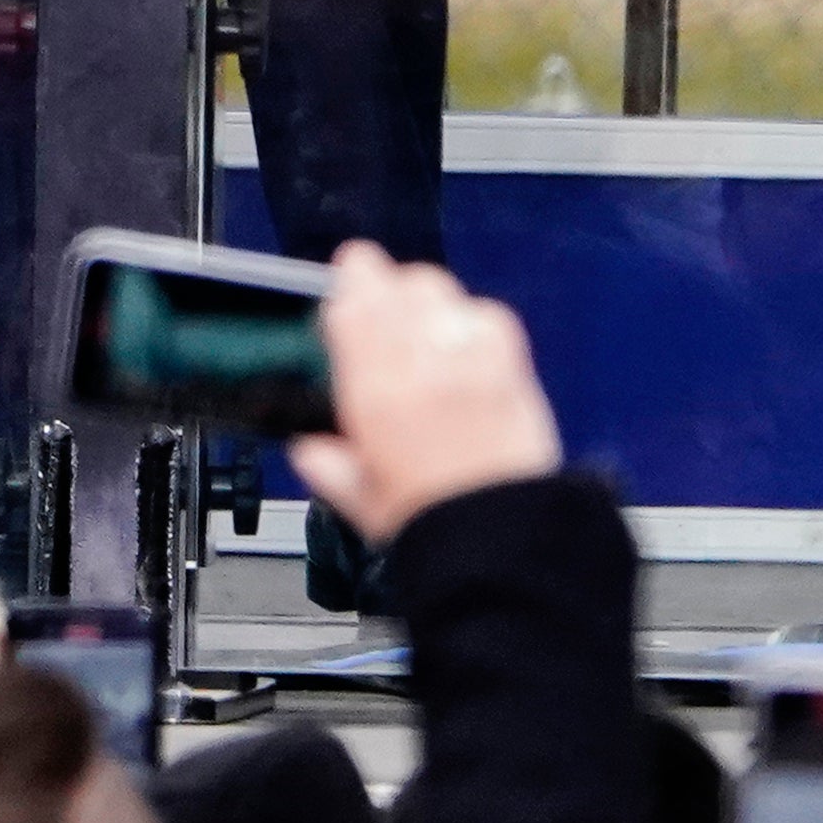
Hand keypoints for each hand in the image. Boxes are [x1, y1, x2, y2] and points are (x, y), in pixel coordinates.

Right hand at [281, 246, 558, 548]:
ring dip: (426, 298)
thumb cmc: (433, 525)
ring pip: (443, 291)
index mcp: (375, 395)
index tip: (345, 284)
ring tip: (423, 324)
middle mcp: (421, 365)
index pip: (354, 308)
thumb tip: (311, 453)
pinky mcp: (510, 367)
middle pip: (401, 285)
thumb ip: (333, 470)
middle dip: (387, 285)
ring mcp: (469, 361)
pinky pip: (488, 315)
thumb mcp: (365, 504)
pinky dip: (472, 319)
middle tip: (381, 303)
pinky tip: (466, 342)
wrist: (502, 538)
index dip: (348, 284)